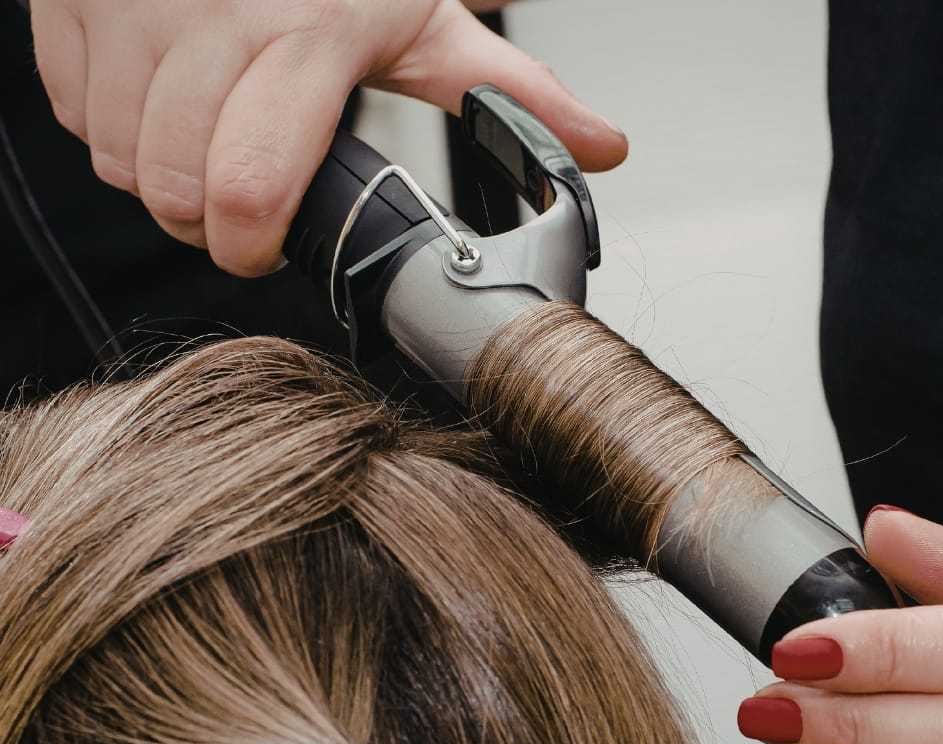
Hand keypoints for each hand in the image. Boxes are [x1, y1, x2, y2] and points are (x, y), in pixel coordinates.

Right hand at [29, 0, 626, 275]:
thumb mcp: (428, 12)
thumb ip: (509, 91)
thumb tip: (601, 148)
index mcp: (307, 32)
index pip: (249, 185)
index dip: (249, 243)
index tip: (265, 249)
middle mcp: (208, 15)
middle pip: (170, 186)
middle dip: (202, 220)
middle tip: (238, 200)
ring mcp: (129, 4)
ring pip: (114, 153)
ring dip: (154, 171)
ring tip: (205, 138)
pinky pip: (70, 106)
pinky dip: (109, 120)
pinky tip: (159, 94)